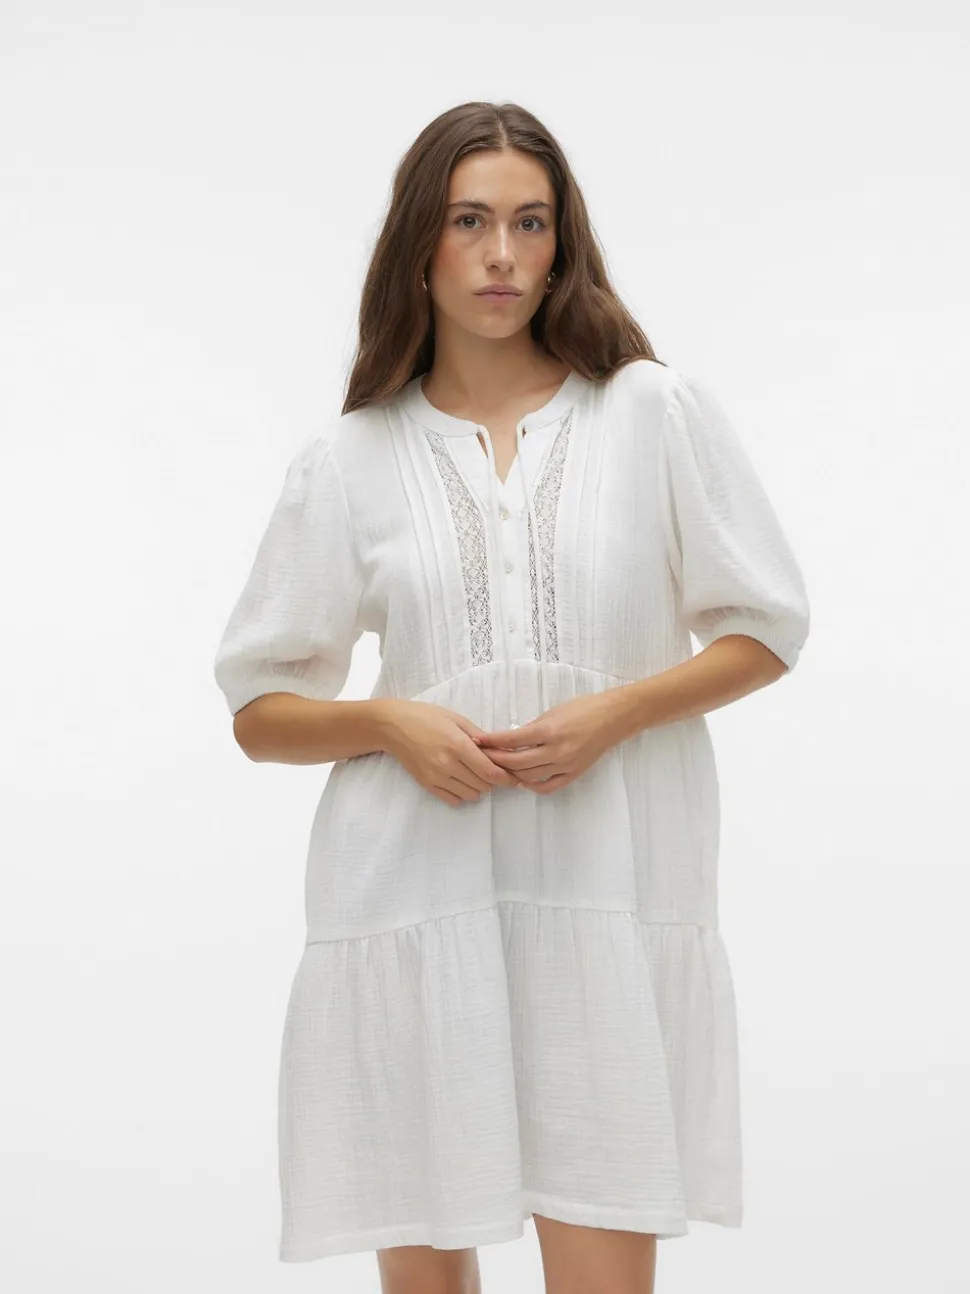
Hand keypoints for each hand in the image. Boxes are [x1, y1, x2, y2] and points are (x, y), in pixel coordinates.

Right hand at [381, 699, 519, 806]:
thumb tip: (501, 750)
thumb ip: (479, 736)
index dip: (506, 778)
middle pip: (483, 785)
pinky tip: (460, 780)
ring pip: (471, 794)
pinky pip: (454, 800)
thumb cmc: (425, 717)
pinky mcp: (427, 785)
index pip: (490, 772)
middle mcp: (447, 764)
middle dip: (492, 779)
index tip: (514, 778)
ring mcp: (436, 777)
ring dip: (478, 786)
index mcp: (458, 746)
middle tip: (491, 768)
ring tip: (474, 772)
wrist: (392, 726)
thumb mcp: (456, 719)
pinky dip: (462, 793)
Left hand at [475, 692, 626, 794]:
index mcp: (549, 730)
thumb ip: (532, 728)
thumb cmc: (583, 709)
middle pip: (516, 762)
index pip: (511, 740)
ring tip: (499, 768)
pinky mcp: (574, 773)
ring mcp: (565, 764)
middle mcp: (556, 750)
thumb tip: (510, 740)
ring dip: (511, 774)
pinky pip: (548, 786)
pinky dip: (532, 786)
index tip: (478, 741)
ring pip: (529, 777)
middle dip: (495, 759)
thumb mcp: (552, 712)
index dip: (491, 742)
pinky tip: (522, 781)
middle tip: (482, 756)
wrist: (613, 718)